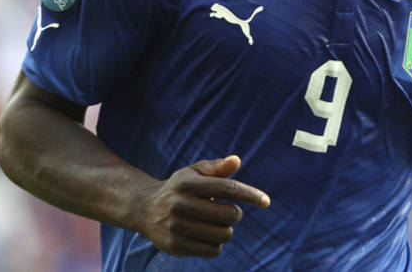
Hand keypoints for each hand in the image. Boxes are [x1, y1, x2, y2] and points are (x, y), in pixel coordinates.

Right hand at [136, 155, 270, 257]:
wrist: (145, 208)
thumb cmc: (180, 187)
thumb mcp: (195, 172)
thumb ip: (218, 167)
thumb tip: (237, 160)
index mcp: (189, 183)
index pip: (228, 189)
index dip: (250, 195)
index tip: (266, 202)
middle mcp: (181, 205)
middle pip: (229, 214)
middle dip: (234, 214)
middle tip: (225, 211)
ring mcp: (177, 227)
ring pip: (224, 234)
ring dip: (226, 230)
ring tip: (215, 224)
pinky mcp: (175, 246)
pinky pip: (213, 250)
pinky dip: (216, 244)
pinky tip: (206, 236)